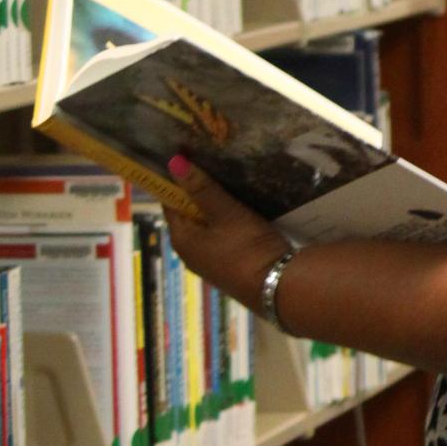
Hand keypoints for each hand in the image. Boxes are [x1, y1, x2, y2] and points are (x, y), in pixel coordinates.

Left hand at [163, 157, 286, 307]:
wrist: (277, 287)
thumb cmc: (246, 246)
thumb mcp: (225, 212)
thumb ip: (201, 187)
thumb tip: (173, 162)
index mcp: (182, 239)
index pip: (169, 203)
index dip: (174, 180)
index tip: (184, 158)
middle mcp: (190, 253)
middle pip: (187, 216)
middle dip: (195, 193)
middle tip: (208, 165)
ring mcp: (210, 263)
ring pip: (205, 227)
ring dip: (212, 208)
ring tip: (226, 184)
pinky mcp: (228, 268)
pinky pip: (220, 238)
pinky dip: (224, 223)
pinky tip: (239, 212)